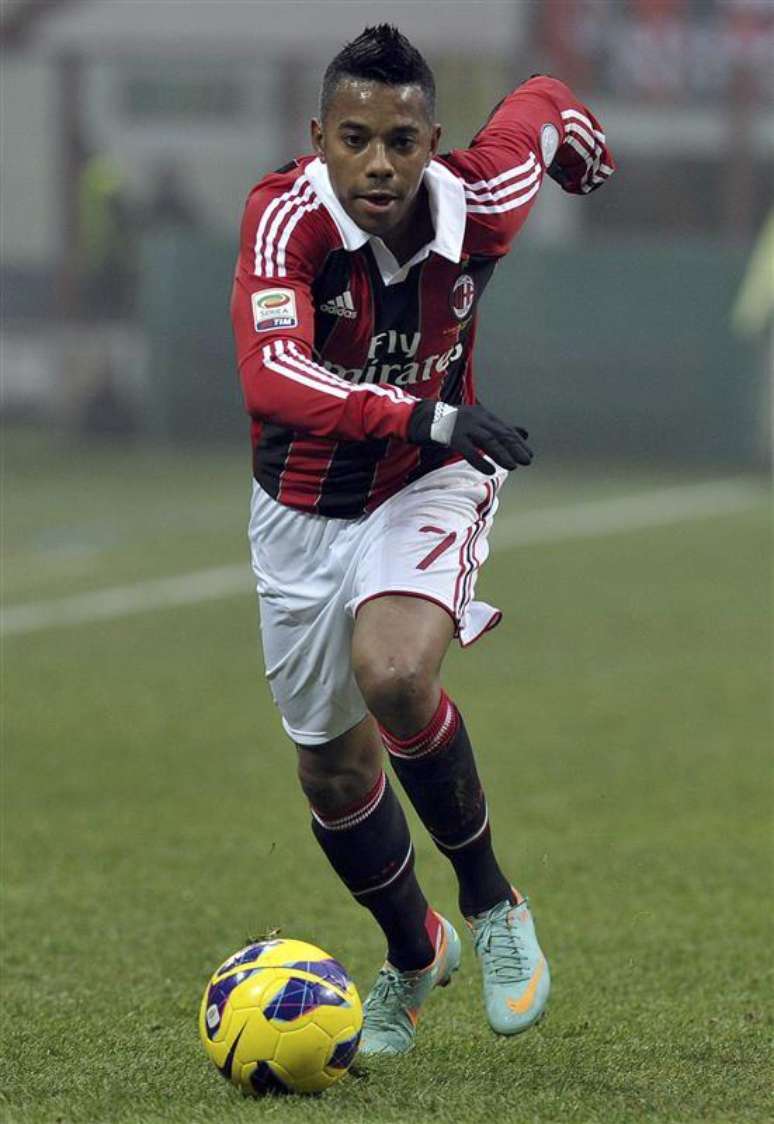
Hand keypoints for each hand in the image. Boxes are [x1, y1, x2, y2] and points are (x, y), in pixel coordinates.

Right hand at [407, 400, 532, 475]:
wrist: (420, 417)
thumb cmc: (450, 424)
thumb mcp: (476, 423)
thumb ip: (498, 429)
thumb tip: (524, 433)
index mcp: (482, 415)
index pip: (504, 429)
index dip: (517, 442)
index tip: (529, 455)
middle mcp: (475, 418)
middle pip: (499, 434)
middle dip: (514, 448)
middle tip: (527, 461)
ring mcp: (463, 426)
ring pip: (486, 440)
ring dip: (501, 454)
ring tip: (513, 466)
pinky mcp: (450, 436)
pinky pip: (467, 449)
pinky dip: (479, 460)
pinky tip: (489, 470)